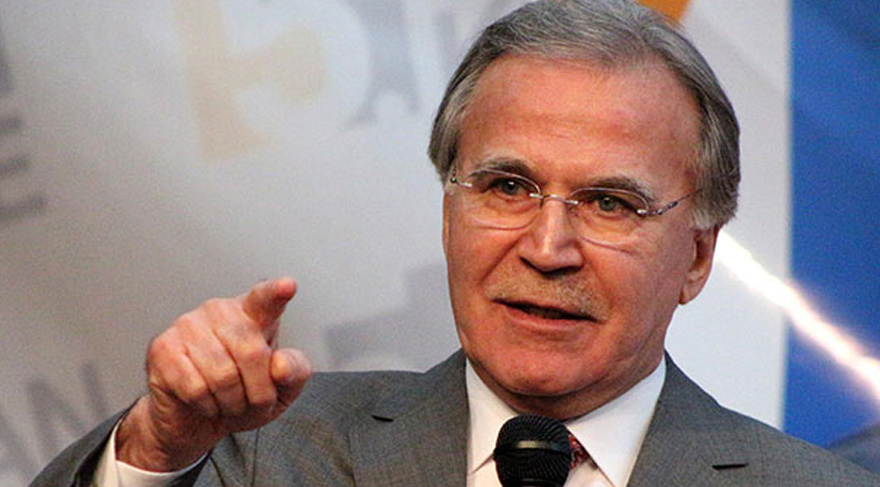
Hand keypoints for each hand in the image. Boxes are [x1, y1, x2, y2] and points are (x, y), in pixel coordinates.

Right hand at [115, 277, 311, 471]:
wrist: (196, 420)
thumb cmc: (241, 396)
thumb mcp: (281, 390)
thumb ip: (294, 372)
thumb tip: (279, 365)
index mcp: (253, 313)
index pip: (266, 299)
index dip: (277, 293)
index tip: (287, 286)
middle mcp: (220, 312)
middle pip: (253, 354)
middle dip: (258, 391)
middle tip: (251, 400)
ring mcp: (188, 326)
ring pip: (223, 375)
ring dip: (231, 402)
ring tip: (227, 401)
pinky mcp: (163, 348)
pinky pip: (196, 388)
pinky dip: (206, 406)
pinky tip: (204, 401)